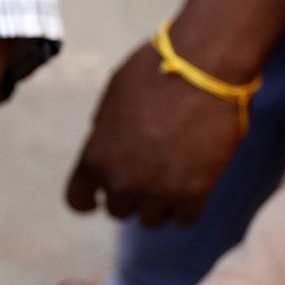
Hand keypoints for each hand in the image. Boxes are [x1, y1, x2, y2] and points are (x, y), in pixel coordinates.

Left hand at [66, 40, 245, 227]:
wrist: (205, 65)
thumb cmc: (155, 71)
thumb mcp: (113, 99)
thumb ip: (104, 134)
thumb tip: (106, 150)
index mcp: (94, 159)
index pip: (78, 201)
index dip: (88, 198)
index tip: (96, 199)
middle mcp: (122, 182)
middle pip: (118, 210)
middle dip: (129, 194)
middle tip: (146, 173)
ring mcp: (158, 192)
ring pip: (151, 220)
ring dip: (158, 204)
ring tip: (170, 179)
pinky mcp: (194, 194)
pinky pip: (184, 218)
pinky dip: (186, 206)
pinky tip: (191, 188)